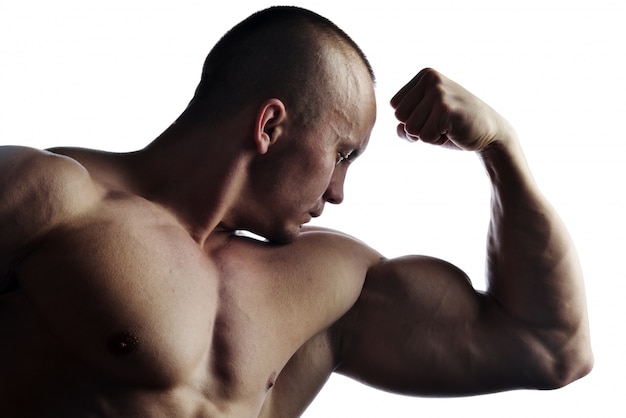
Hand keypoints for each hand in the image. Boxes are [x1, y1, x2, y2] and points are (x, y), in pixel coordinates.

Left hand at [390, 68, 512, 151]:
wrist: (491, 131)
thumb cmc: (454, 125)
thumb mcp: (426, 119)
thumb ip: (406, 122)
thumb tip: (401, 128)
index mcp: (425, 75)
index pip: (395, 105)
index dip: (410, 118)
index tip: (432, 116)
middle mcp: (430, 79)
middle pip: (399, 116)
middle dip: (417, 127)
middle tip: (440, 123)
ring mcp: (438, 93)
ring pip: (410, 128)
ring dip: (427, 135)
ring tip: (446, 126)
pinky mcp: (445, 109)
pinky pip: (424, 136)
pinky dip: (436, 140)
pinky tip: (452, 131)